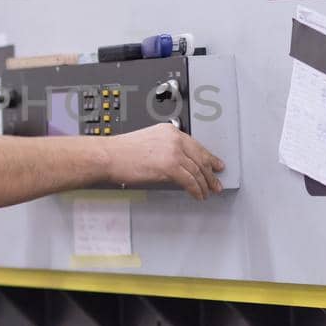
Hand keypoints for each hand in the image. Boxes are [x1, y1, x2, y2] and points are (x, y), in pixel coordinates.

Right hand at [105, 124, 224, 199]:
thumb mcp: (148, 142)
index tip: (215, 165)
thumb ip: (165, 149)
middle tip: (216, 182)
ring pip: (197, 170)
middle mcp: (174, 139)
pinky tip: (197, 195)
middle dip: (211, 173)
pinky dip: (196, 190)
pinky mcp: (170, 166)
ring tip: (207, 192)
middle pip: (200, 158)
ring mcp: (173, 152)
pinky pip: (190, 181)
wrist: (109, 156)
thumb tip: (178, 165)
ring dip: (205, 184)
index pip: (196, 145)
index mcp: (169, 131)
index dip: (208, 157)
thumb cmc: (121, 152)